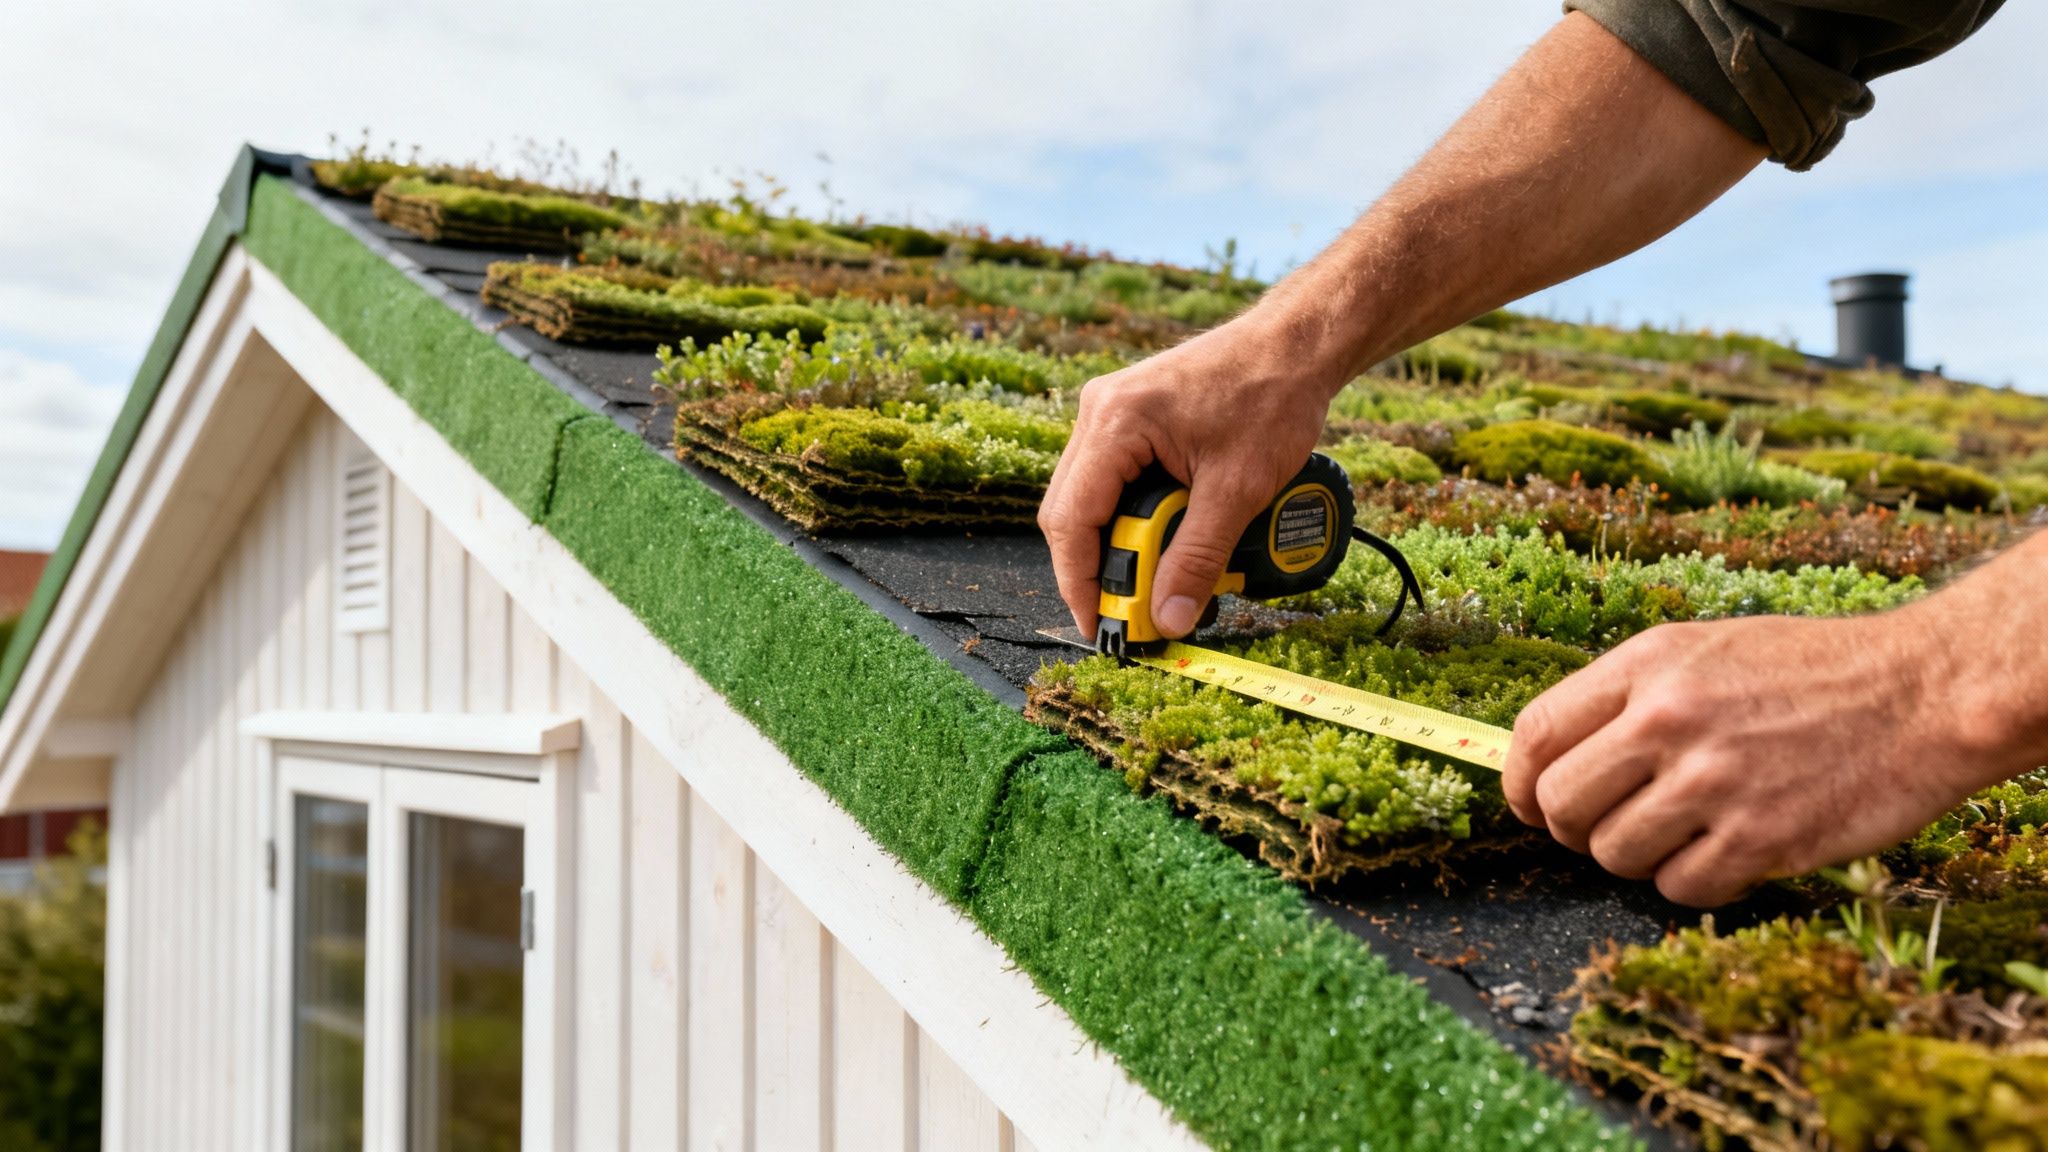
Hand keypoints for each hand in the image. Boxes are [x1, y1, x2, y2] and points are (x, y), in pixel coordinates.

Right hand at [1038, 319, 1336, 638]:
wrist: (1295, 345)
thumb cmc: (1272, 397)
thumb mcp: (1237, 491)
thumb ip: (1197, 558)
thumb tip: (1170, 618)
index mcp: (1115, 421)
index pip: (1071, 518)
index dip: (1078, 580)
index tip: (1098, 624)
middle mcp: (1099, 411)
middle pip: (1069, 510)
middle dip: (1095, 567)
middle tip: (1128, 611)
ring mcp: (1111, 410)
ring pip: (1087, 496)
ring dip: (1115, 542)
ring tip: (1150, 580)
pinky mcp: (1130, 417)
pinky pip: (1111, 478)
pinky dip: (1129, 516)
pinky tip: (1160, 539)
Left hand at [1501, 612, 2015, 906]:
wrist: (1921, 692)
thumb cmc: (1811, 670)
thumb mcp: (1704, 649)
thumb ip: (1628, 696)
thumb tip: (1554, 758)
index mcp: (1647, 665)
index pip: (1535, 733)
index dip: (1518, 781)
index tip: (1529, 805)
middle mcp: (1668, 720)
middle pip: (1560, 803)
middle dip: (1572, 827)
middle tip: (1610, 826)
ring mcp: (1713, 781)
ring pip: (1612, 854)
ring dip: (1638, 856)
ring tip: (1684, 833)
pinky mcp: (1760, 838)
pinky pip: (1679, 888)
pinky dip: (1692, 883)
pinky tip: (1725, 854)